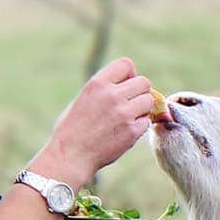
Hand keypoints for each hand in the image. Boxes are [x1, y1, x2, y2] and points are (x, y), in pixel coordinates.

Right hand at [36, 58, 154, 183]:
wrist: (70, 156)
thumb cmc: (73, 128)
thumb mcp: (83, 98)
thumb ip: (105, 88)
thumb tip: (128, 82)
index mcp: (97, 83)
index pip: (126, 64)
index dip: (129, 74)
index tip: (124, 86)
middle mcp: (112, 95)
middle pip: (143, 82)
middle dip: (139, 92)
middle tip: (130, 104)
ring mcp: (123, 113)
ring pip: (149, 101)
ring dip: (142, 108)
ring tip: (128, 117)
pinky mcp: (131, 131)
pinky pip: (146, 121)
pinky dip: (139, 126)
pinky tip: (125, 131)